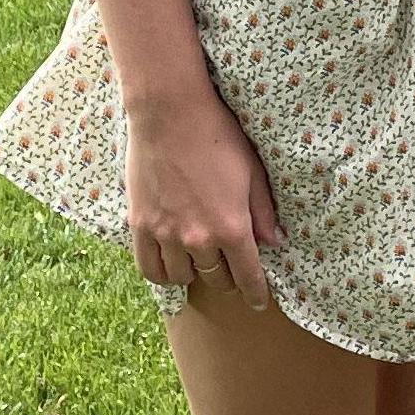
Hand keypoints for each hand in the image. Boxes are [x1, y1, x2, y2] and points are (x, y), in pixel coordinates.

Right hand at [123, 88, 284, 306]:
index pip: (248, 276)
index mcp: (232, 227)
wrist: (170, 113)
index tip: (258, 302)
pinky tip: (171, 266)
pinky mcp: (140, 226)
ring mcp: (166, 235)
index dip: (256, 293)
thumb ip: (263, 211)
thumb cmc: (218, 135)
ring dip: (195, 274)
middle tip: (231, 270)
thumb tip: (275, 242)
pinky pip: (149, 268)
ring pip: (182, 277)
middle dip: (228, 279)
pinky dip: (162, 274)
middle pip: (216, 278)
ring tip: (200, 263)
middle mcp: (199, 238)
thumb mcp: (253, 172)